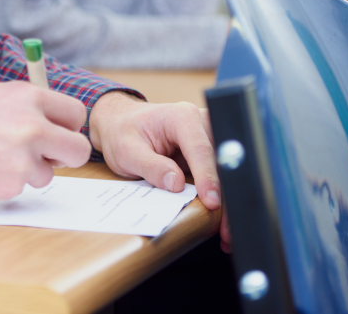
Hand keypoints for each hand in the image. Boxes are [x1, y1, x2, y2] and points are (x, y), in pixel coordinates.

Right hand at [0, 82, 91, 203]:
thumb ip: (21, 106)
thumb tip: (44, 118)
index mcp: (28, 97)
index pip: (75, 113)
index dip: (67, 126)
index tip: (56, 133)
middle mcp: (32, 126)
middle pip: (78, 149)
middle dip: (66, 156)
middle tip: (46, 156)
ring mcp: (24, 158)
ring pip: (48, 174)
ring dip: (29, 172)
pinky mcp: (11, 185)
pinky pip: (21, 187)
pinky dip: (5, 183)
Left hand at [88, 92, 229, 250]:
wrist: (120, 124)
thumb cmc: (122, 133)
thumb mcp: (126, 151)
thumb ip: (151, 166)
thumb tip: (175, 184)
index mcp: (182, 118)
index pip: (201, 149)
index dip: (208, 177)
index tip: (212, 202)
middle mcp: (199, 124)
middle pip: (221, 162)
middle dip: (226, 194)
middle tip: (227, 228)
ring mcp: (206, 138)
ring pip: (225, 171)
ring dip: (227, 199)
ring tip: (226, 229)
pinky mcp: (206, 153)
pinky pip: (218, 175)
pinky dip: (219, 196)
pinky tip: (220, 219)